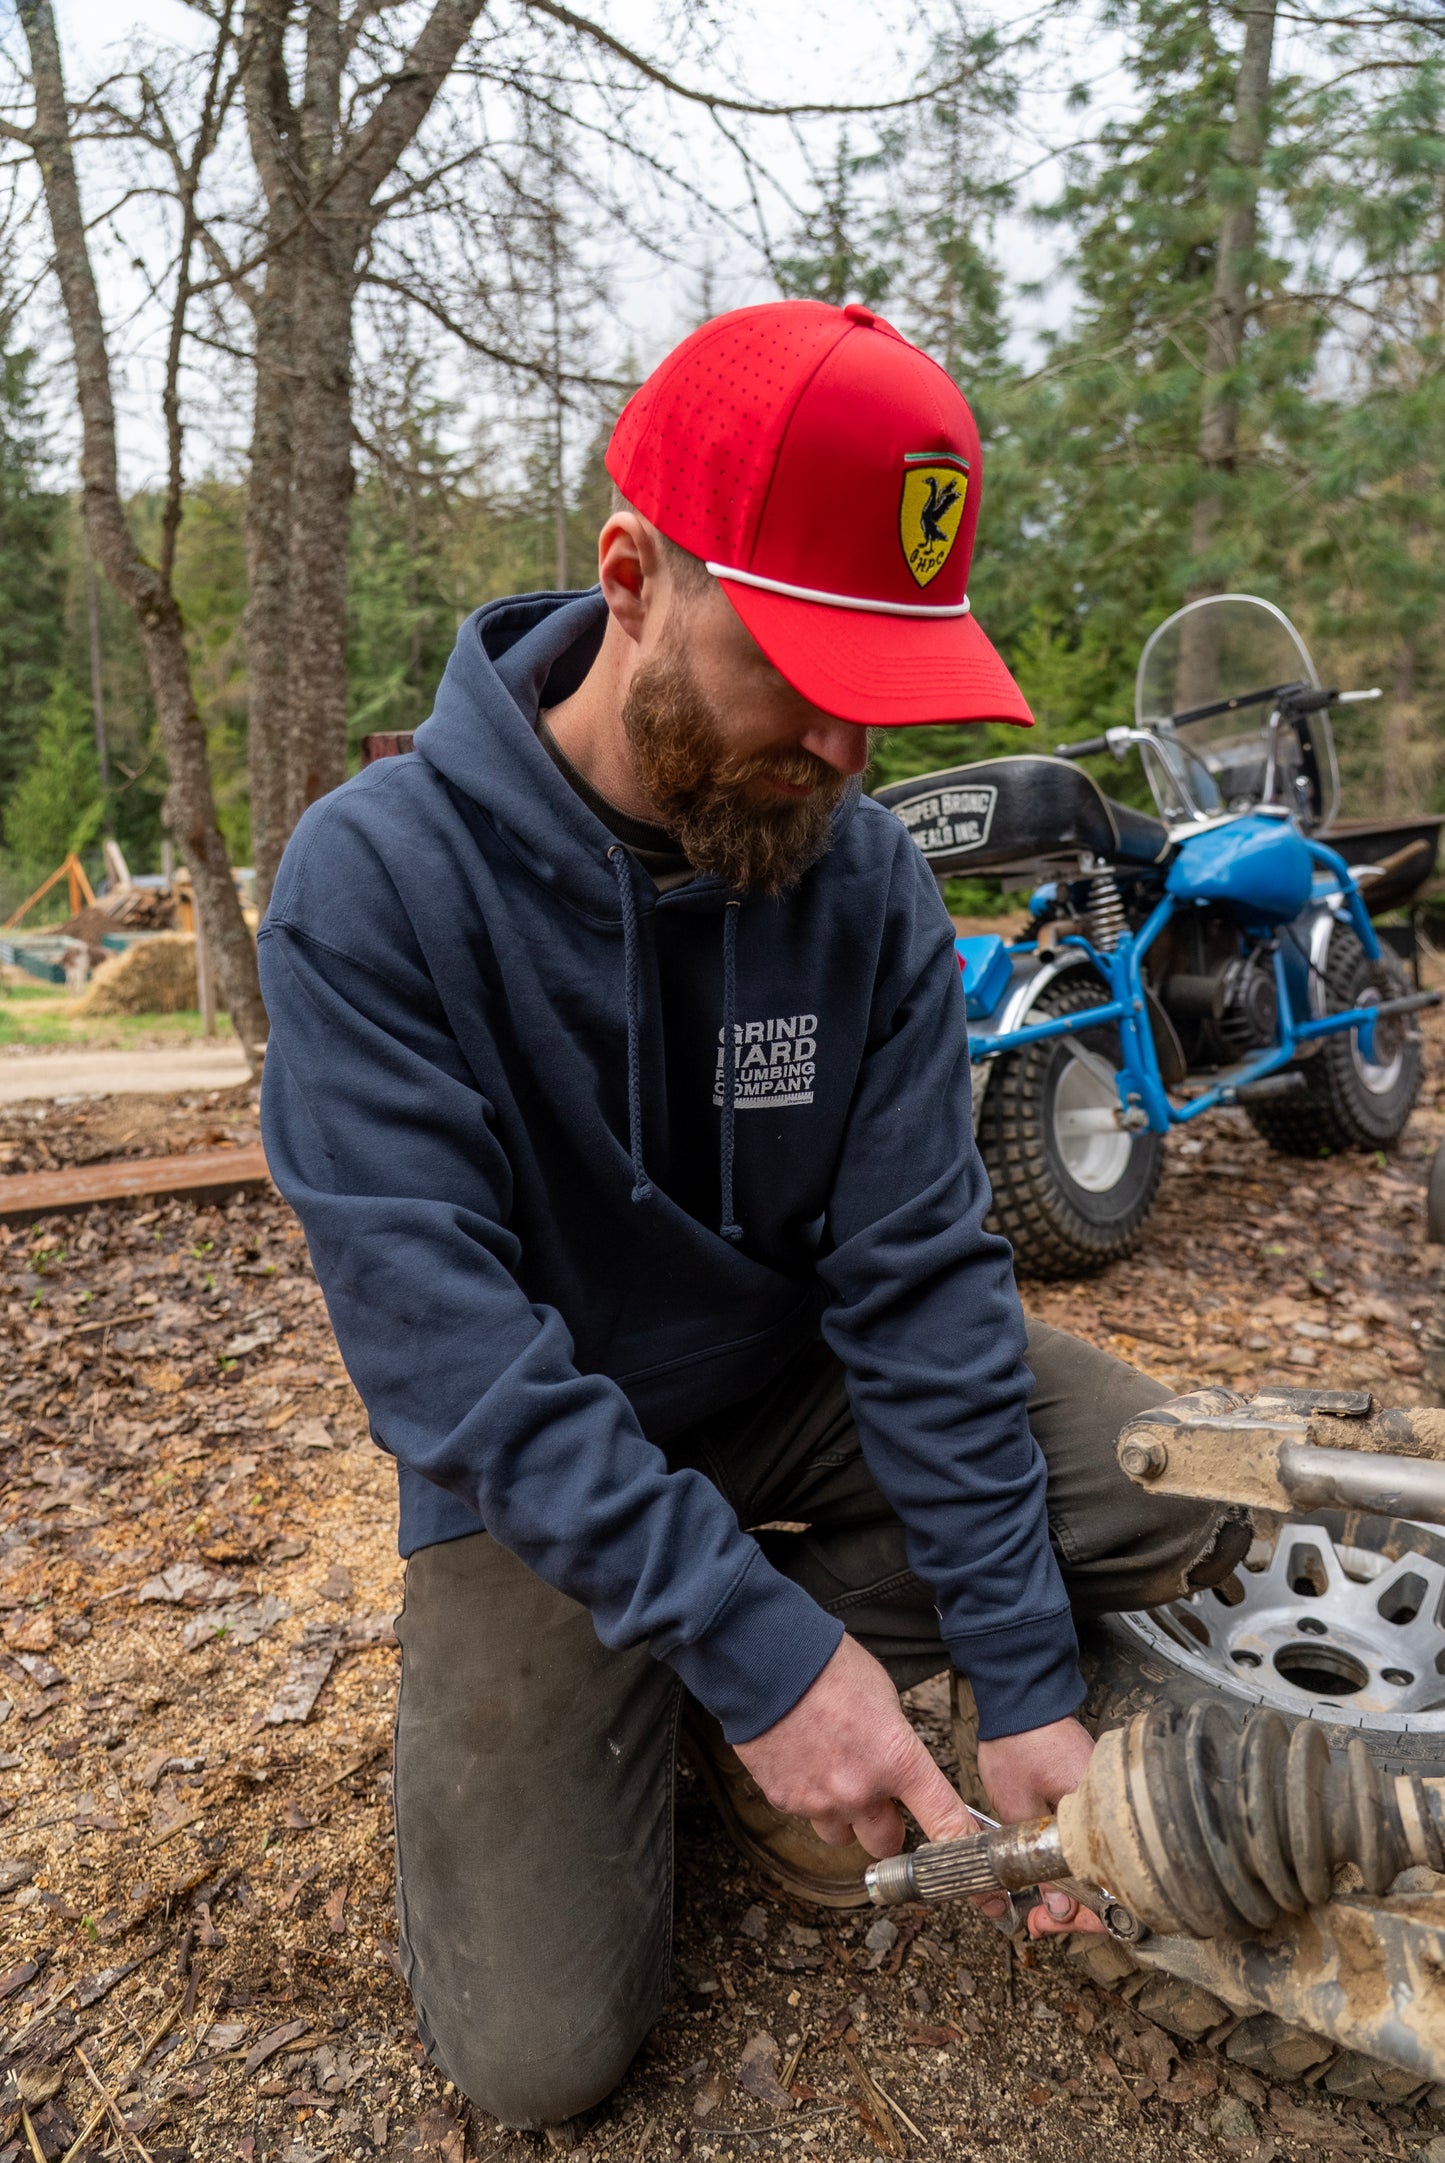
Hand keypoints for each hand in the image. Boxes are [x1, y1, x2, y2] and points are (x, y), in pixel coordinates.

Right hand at [734, 1634, 975, 1857]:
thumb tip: (899, 1770)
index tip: (984, 1889)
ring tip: (830, 1770)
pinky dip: (809, 1796)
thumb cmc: (829, 1667)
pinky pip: (807, 1814)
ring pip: (843, 1835)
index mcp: (898, 1760)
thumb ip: (897, 1747)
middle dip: (885, 1824)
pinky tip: (803, 1759)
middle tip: (876, 1792)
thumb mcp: (886, 1699)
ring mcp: (820, 1801)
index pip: (946, 1825)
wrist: (766, 1659)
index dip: (967, 1860)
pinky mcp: (785, 1801)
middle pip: (887, 1843)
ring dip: (844, 1816)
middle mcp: (861, 1791)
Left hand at [976, 1714, 1102, 1937]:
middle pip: (1112, 1884)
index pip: (1112, 1885)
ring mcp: (1109, 1807)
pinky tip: (1056, 1881)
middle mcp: (1115, 1813)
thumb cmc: (1018, 1742)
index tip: (1056, 1923)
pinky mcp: (1100, 1802)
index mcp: (1100, 1813)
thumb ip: (1034, 1859)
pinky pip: (1099, 1847)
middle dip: (1079, 1911)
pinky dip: (1081, 1869)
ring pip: (1105, 1868)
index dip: (1087, 1915)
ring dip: (1078, 1894)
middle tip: (1043, 1922)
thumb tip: (1056, 1909)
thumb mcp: (1016, 1804)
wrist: (1024, 1695)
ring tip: (1045, 1909)